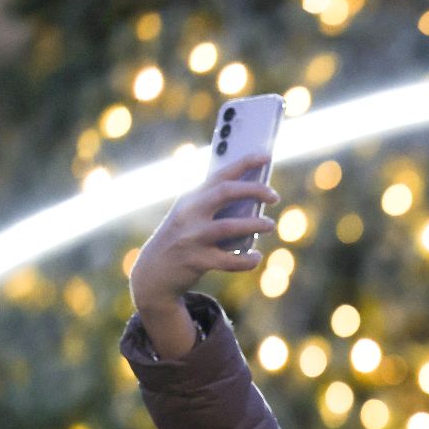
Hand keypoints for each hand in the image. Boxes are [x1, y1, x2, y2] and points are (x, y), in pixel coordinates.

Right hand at [129, 154, 277, 356]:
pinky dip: (247, 259)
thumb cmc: (183, 238)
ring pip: (229, 227)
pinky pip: (229, 261)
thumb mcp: (192, 216)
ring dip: (255, 225)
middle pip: (225, 192)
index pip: (220, 174)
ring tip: (270, 224)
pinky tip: (256, 256)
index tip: (266, 156)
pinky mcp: (196, 261)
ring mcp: (192, 237)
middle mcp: (190, 214)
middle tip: (275, 196)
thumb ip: (216, 205)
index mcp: (191, 198)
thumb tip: (256, 198)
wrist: (153, 272)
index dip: (244, 163)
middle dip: (254, 190)